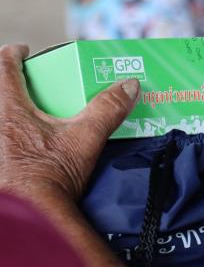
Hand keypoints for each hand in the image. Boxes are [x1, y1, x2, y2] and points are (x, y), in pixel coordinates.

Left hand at [0, 44, 140, 202]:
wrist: (33, 216)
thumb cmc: (51, 176)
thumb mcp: (85, 138)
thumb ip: (108, 109)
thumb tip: (128, 86)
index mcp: (11, 111)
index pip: (4, 68)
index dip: (13, 54)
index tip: (23, 50)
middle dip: (13, 83)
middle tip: (35, 83)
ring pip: (2, 116)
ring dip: (14, 109)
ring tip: (36, 114)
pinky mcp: (2, 162)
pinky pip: (5, 138)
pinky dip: (16, 133)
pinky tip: (33, 144)